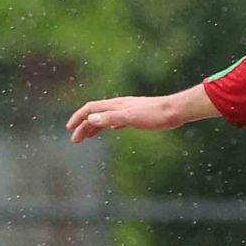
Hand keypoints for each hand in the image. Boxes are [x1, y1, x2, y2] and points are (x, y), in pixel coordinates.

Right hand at [67, 95, 183, 143]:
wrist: (176, 111)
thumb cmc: (155, 114)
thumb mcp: (131, 117)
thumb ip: (111, 118)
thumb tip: (90, 119)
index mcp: (116, 106)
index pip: (90, 109)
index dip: (78, 118)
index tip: (69, 129)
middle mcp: (120, 106)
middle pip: (96, 114)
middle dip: (83, 126)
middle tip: (76, 140)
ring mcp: (129, 110)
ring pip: (107, 117)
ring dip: (95, 126)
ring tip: (88, 137)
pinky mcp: (138, 115)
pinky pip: (119, 119)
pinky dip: (110, 125)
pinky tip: (113, 129)